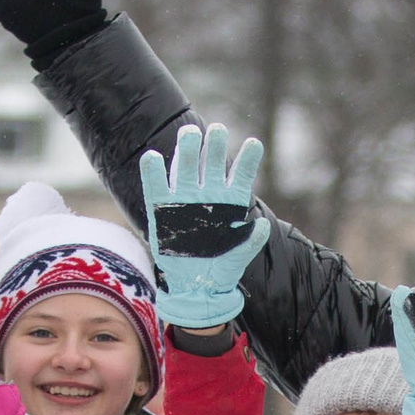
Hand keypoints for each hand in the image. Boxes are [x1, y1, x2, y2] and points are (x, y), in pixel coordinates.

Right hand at [140, 124, 268, 327]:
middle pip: (211, 162)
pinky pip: (155, 185)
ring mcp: (184, 198)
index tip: (254, 143)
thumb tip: (261, 226)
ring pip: (185, 166)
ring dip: (188, 149)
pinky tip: (153, 158)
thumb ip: (250, 241)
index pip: (240, 174)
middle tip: (217, 130)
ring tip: (191, 133)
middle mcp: (207, 194)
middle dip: (214, 145)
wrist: (197, 284)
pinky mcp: (162, 208)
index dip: (248, 158)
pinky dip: (153, 171)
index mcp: (229, 201)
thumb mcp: (239, 256)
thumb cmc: (222, 267)